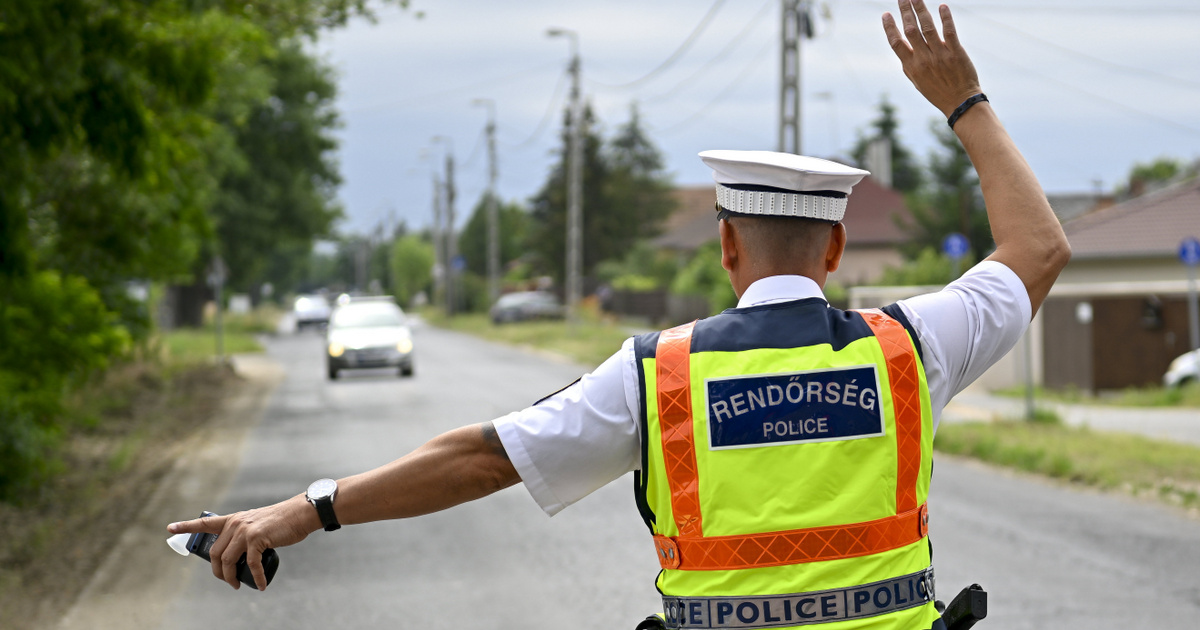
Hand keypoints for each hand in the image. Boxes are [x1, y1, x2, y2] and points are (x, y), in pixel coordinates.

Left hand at [167, 496, 315, 589]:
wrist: (299, 514)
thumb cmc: (280, 521)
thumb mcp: (256, 523)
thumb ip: (243, 534)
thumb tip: (236, 555)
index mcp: (233, 519)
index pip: (205, 523)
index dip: (186, 526)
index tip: (170, 528)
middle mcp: (235, 524)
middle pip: (215, 554)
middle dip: (218, 572)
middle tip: (227, 581)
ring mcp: (245, 531)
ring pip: (227, 561)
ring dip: (231, 578)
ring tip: (237, 585)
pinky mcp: (257, 539)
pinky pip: (250, 565)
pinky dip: (255, 578)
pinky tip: (260, 584)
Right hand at [882, 0, 980, 117]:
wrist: (960, 102)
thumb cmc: (937, 92)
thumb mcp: (917, 82)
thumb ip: (909, 65)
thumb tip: (902, 49)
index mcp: (911, 67)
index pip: (896, 43)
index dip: (890, 28)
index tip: (885, 14)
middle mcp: (923, 59)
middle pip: (910, 30)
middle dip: (905, 12)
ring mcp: (939, 55)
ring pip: (927, 27)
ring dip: (921, 10)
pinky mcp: (956, 52)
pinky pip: (949, 32)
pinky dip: (945, 18)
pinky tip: (942, 6)